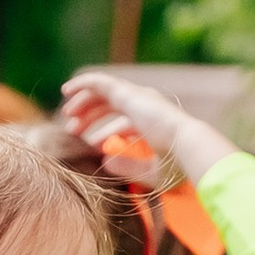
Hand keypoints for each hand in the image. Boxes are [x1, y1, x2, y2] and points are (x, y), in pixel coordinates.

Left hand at [57, 69, 231, 184]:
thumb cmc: (177, 164)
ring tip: (67, 114)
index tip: (90, 144)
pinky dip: (83, 83)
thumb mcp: (149, 171)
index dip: (105, 131)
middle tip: (72, 128)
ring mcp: (138, 96)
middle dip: (91, 115)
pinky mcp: (128, 93)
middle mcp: (146, 104)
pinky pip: (100, 83)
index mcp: (154, 121)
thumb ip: (127, 166)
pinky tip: (67, 90)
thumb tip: (105, 161)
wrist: (187, 148)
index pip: (124, 120)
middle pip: (111, 104)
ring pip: (103, 91)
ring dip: (83, 101)